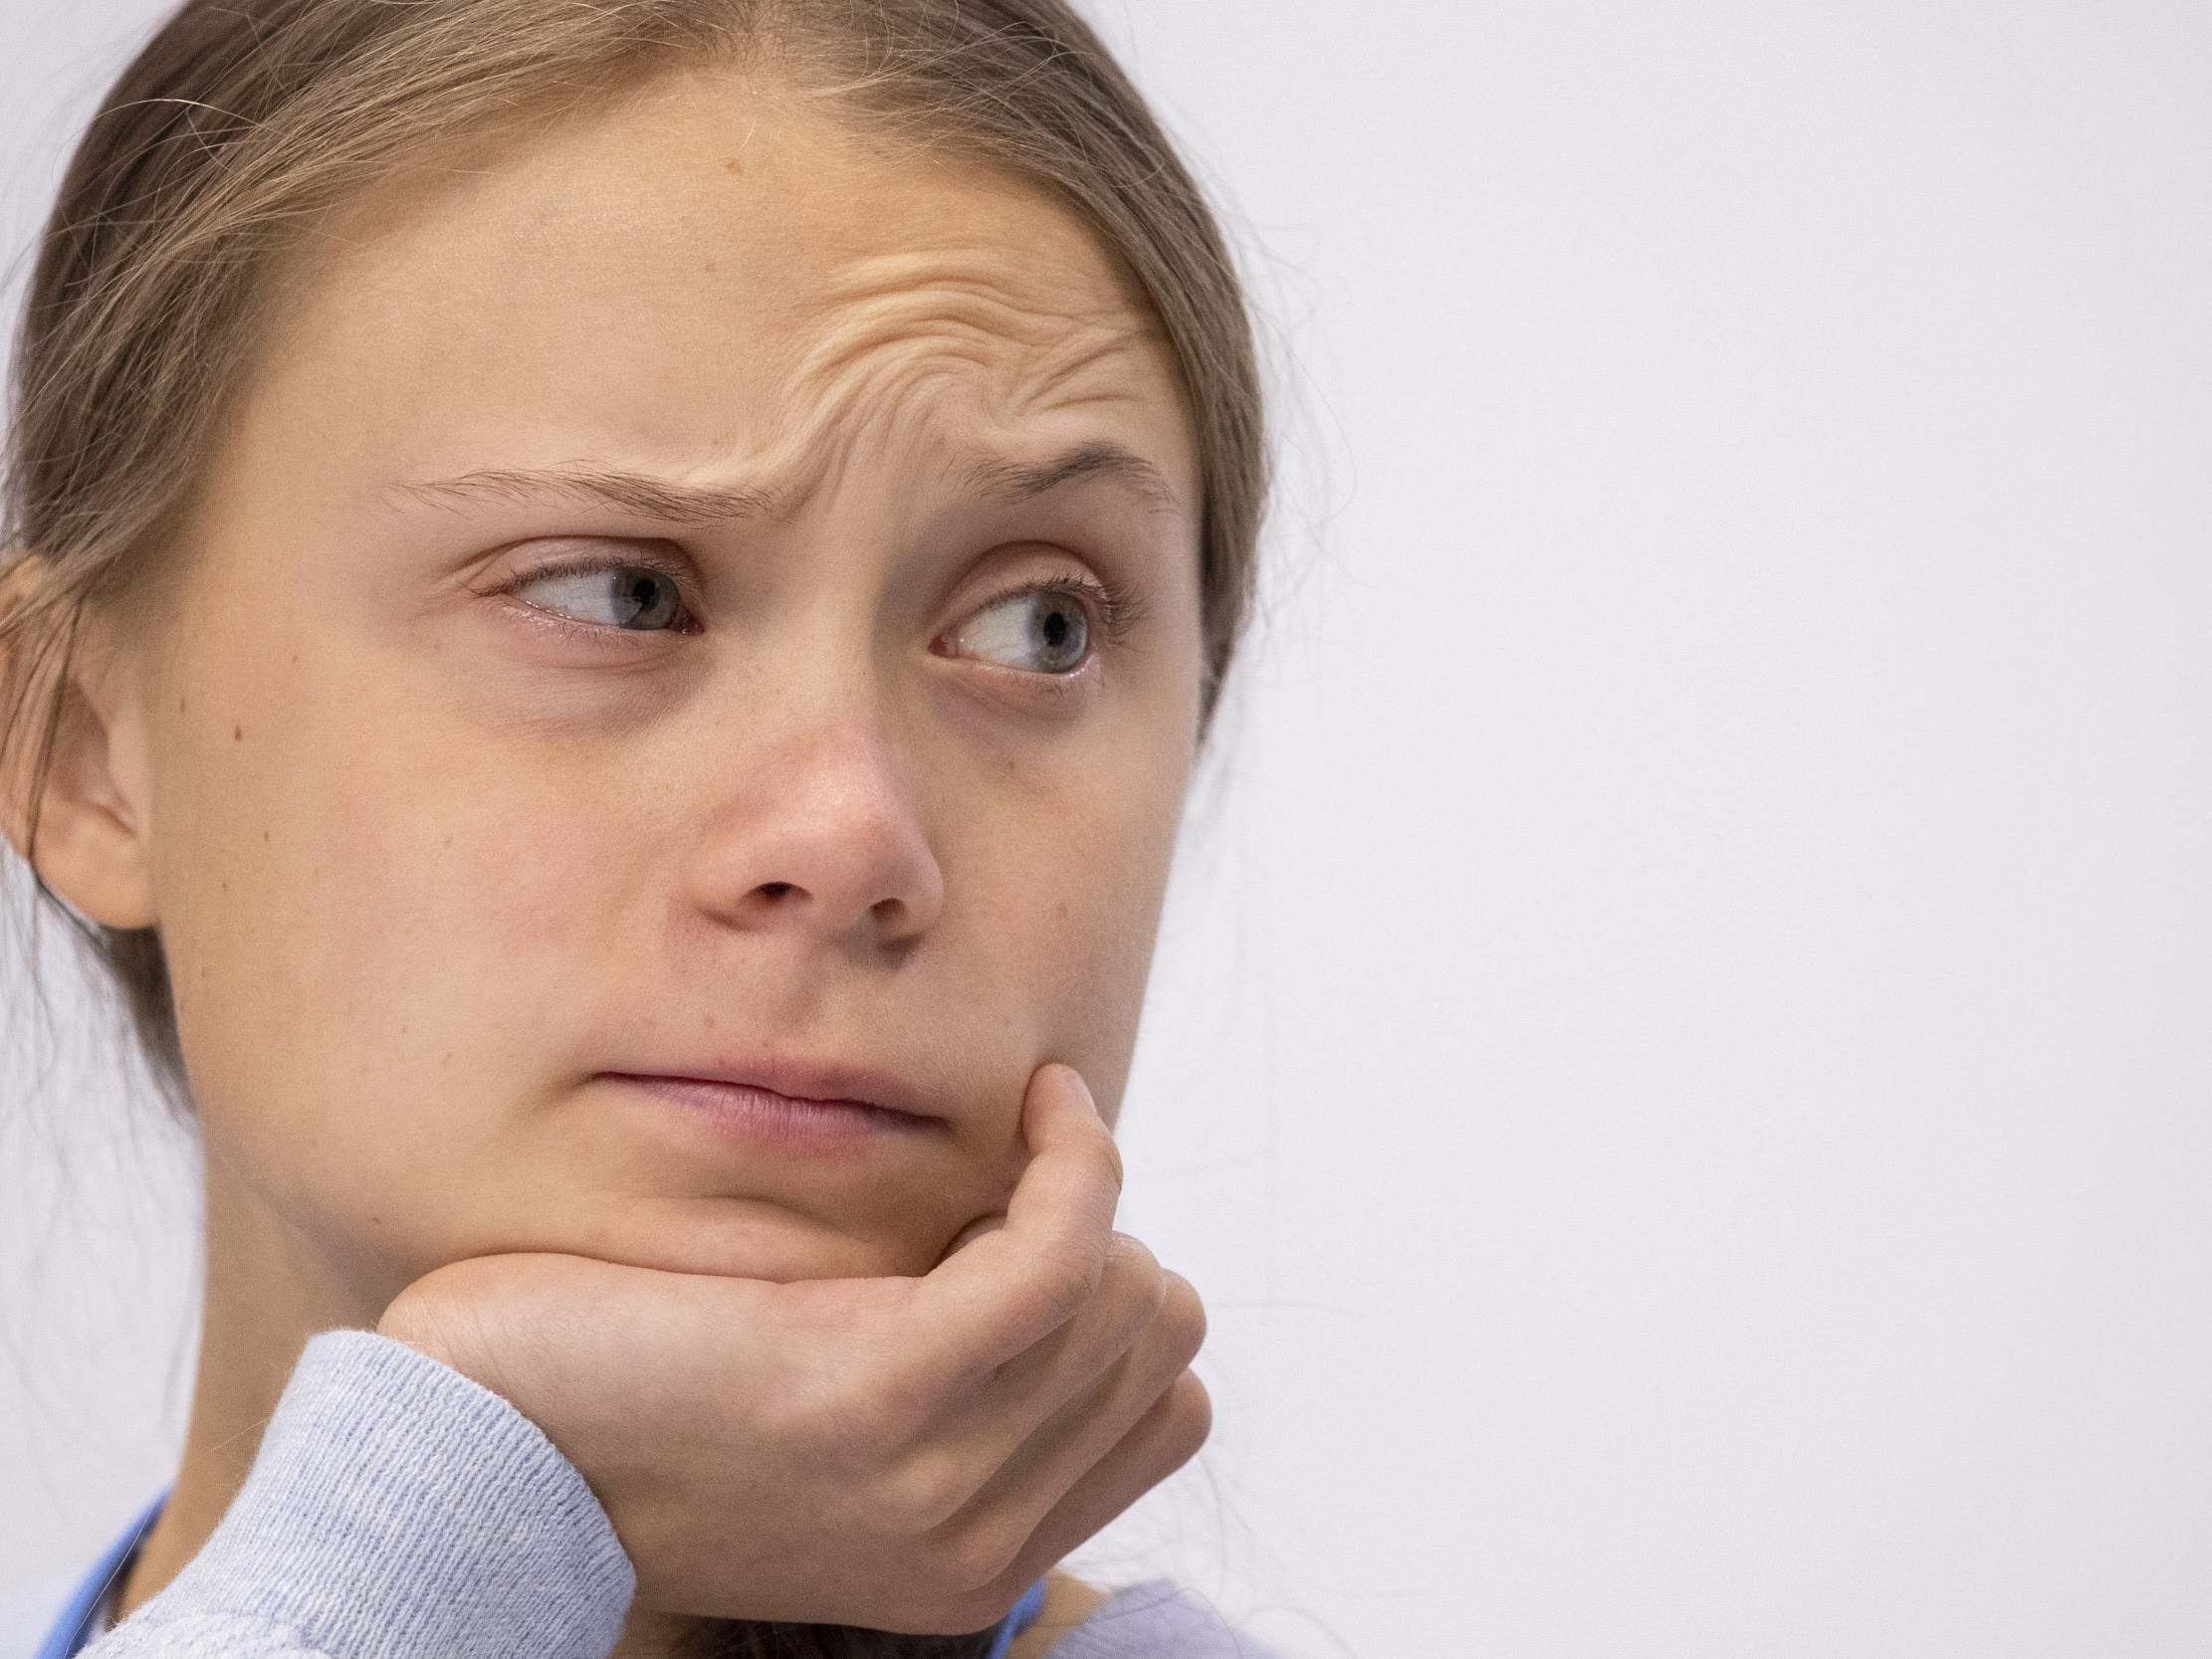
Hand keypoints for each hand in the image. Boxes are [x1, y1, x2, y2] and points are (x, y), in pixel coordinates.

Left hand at [373, 1062, 1211, 1633]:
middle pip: (1158, 1339)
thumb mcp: (828, 1440)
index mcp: (969, 1568)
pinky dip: (1075, 1153)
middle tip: (1007, 1183)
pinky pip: (1064, 1247)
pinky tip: (1036, 1103)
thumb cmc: (631, 1405)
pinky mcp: (886, 1385)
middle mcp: (972, 1545)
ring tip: (1016, 1143)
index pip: (1165, 1414)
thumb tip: (1055, 1281)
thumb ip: (949, 1407)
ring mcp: (936, 1478)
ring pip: (1129, 1292)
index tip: (1034, 1232)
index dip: (1119, 1302)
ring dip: (1088, 1191)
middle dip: (1109, 1236)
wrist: (473, 1449)